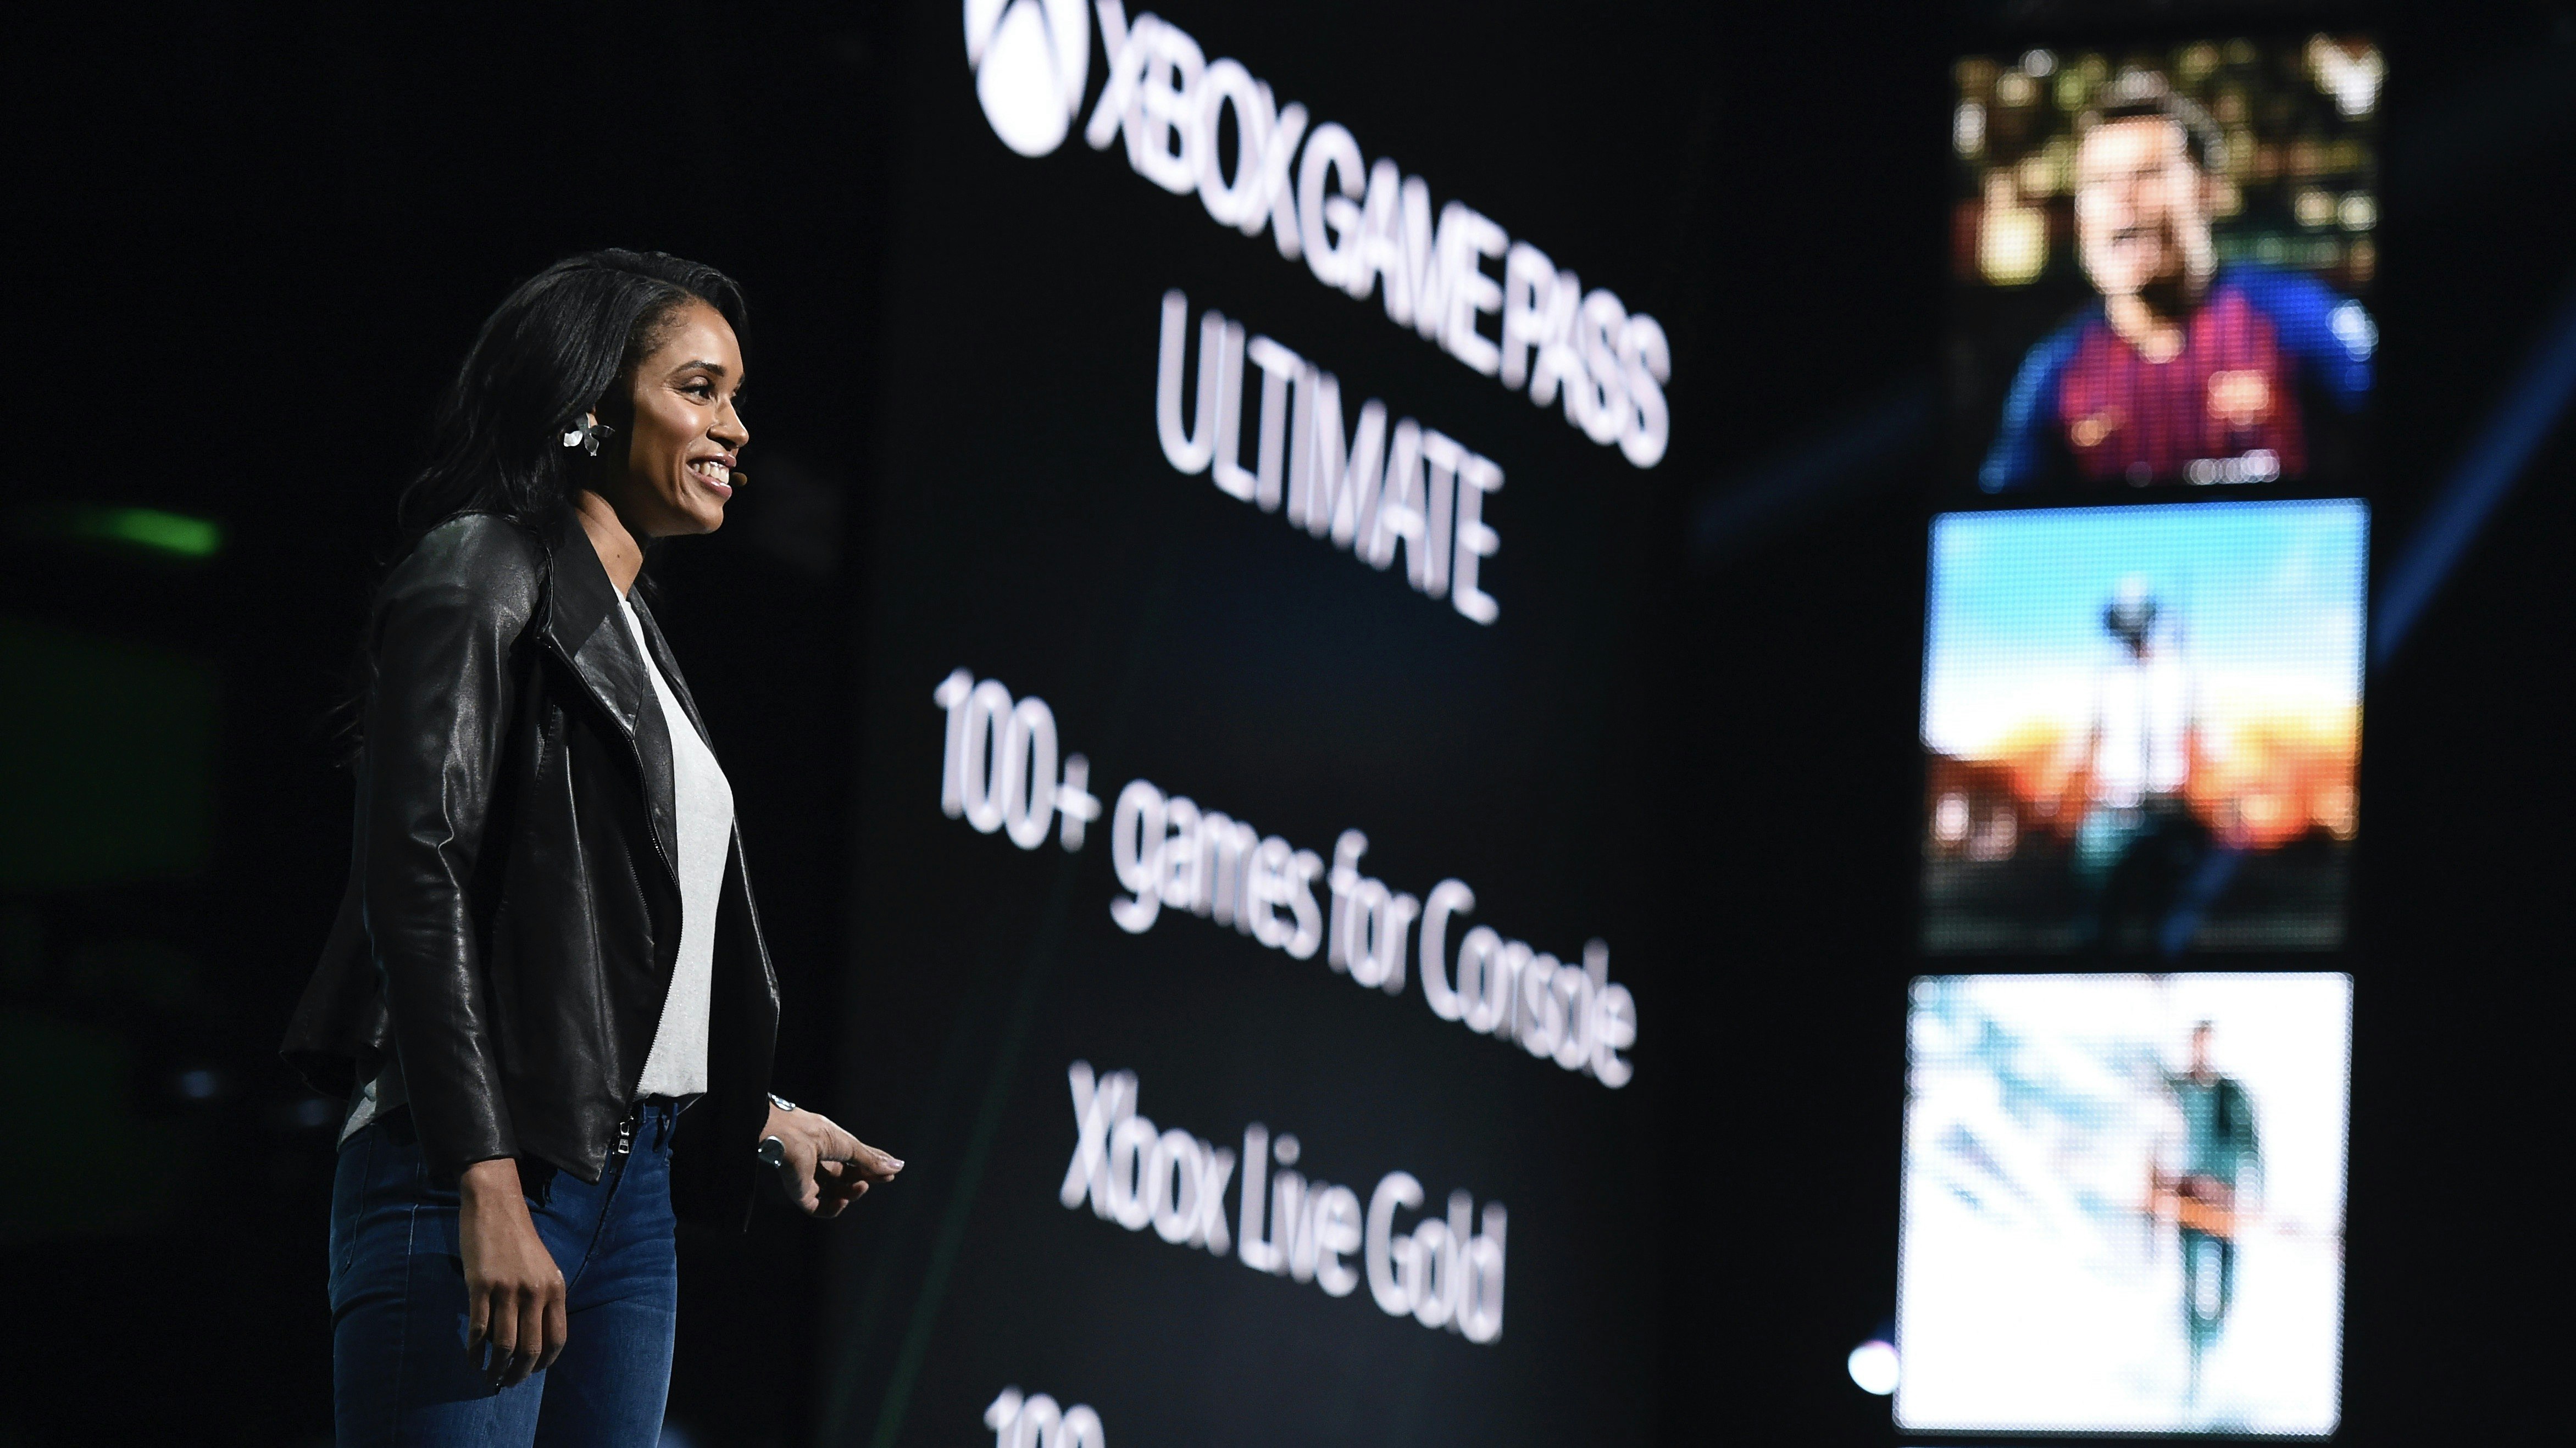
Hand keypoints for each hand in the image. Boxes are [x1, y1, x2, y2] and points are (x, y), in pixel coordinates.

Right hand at [459, 1158, 566, 1388]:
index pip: (557, 1339)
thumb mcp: (543, 1268)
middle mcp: (535, 1291)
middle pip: (530, 1348)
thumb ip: (543, 1299)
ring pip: (503, 1345)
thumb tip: (534, 1338)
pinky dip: (473, 1351)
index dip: (544, 1363)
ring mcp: (507, 1289)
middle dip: (519, 1374)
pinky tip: (471, 1359)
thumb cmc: (518, 1239)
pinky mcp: (480, 1286)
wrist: (495, 1205)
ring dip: (495, 1369)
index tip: (532, 1372)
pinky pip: (478, 1330)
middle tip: (507, 1383)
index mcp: (555, 1288)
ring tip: (489, 1378)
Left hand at [762, 1102, 902, 1217]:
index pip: (856, 1162)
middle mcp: (821, 1164)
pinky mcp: (801, 1194)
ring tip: (861, 1186)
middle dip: (866, 1179)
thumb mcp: (851, 1146)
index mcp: (831, 1148)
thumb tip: (898, 1166)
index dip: (873, 1168)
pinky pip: (820, 1208)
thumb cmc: (818, 1133)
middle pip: (848, 1179)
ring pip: (837, 1194)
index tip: (891, 1172)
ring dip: (853, 1193)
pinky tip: (843, 1200)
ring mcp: (811, 1180)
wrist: (790, 1137)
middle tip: (883, 1179)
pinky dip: (834, 1208)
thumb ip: (872, 1160)